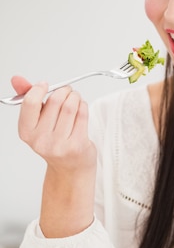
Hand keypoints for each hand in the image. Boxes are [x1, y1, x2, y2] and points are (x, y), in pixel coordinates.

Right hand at [12, 76, 96, 236]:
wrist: (70, 168)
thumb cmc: (54, 141)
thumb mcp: (37, 122)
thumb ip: (28, 99)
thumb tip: (17, 79)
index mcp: (27, 133)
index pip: (30, 102)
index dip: (39, 89)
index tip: (45, 85)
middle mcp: (41, 141)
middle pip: (55, 101)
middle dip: (63, 91)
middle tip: (67, 92)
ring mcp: (60, 145)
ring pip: (71, 106)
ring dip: (75, 97)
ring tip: (75, 99)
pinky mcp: (77, 145)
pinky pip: (82, 114)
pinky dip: (83, 106)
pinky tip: (81, 109)